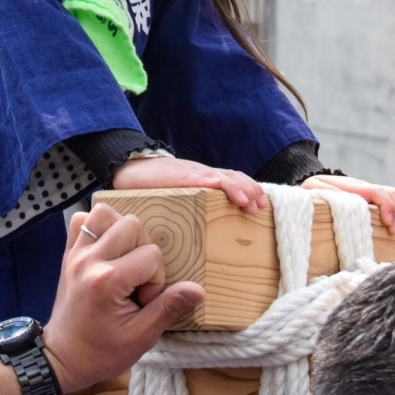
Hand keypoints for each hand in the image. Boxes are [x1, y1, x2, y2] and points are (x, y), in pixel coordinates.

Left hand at [41, 204, 203, 392]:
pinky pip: (80, 220)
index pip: (151, 255)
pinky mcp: (68, 253)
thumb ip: (168, 307)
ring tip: (124, 260)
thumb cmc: (102, 352)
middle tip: (136, 279)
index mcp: (107, 281)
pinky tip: (105, 252)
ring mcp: (75, 254)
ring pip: (105, 213)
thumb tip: (197, 290)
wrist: (63, 358)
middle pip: (131, 224)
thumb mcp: (141, 336)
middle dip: (143, 250)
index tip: (142, 301)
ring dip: (122, 232)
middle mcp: (89, 260)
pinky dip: (97, 228)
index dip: (156, 280)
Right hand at [111, 156, 266, 213]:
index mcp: (204, 177)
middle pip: (232, 176)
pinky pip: (195, 177)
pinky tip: (219, 185)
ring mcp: (189, 173)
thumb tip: (211, 228)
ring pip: (220, 176)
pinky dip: (209, 181)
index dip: (250, 188)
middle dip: (249, 190)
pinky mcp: (176, 176)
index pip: (234, 177)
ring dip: (236, 187)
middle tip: (259, 208)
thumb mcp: (182, 192)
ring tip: (247, 202)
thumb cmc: (156, 184)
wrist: (131, 166)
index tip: (262, 204)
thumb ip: (197, 201)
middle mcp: (201, 172)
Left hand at [300, 174, 394, 233]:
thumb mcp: (314, 191)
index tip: (389, 224)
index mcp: (353, 187)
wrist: (311, 180)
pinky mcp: (373, 196)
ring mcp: (371, 191)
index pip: (378, 192)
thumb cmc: (311, 189)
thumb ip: (327, 194)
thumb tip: (342, 201)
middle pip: (392, 194)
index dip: (388, 207)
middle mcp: (365, 187)